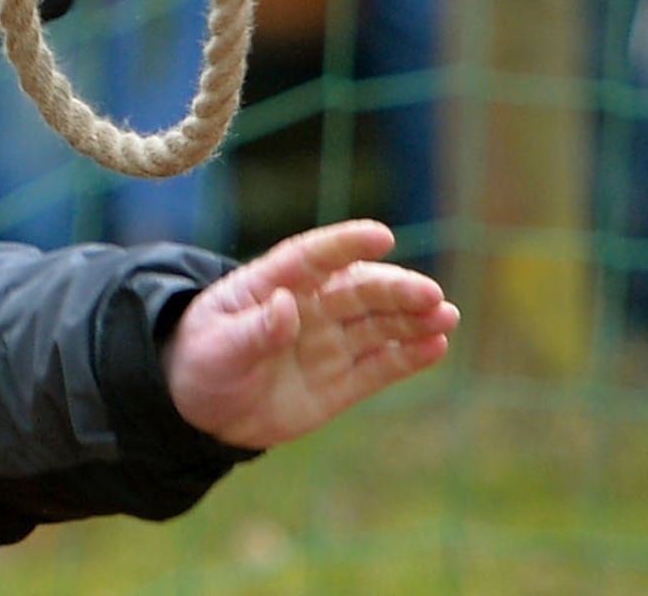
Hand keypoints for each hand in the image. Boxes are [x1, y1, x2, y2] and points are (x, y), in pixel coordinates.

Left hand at [161, 221, 455, 448]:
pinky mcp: (342, 381)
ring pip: (378, 324)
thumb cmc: (201, 362)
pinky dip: (409, 356)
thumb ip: (255, 330)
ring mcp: (328, 343)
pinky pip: (381, 365)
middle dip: (394, 289)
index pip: (311, 257)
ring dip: (413, 318)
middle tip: (430, 294)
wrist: (202, 411)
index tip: (381, 235)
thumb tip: (286, 305)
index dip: (345, 245)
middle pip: (357, 291)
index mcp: (270, 284)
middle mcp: (308, 308)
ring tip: (446, 314)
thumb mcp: (219, 346)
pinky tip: (437, 345)